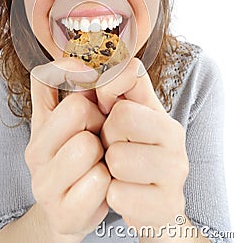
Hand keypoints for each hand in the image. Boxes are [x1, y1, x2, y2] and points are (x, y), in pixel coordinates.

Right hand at [25, 58, 110, 241]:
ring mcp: (44, 185)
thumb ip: (64, 88)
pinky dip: (106, 184)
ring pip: (88, 147)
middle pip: (78, 109)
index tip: (91, 81)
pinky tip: (100, 187)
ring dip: (103, 155)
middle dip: (98, 120)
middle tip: (99, 136)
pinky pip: (98, 184)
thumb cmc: (79, 156)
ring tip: (99, 163)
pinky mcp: (62, 213)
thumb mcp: (69, 119)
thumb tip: (72, 58)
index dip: (80, 80)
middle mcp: (34, 152)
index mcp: (39, 126)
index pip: (53, 79)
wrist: (72, 209)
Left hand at [97, 58, 188, 231]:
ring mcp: (176, 172)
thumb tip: (93, 64)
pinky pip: (119, 196)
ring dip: (109, 169)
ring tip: (120, 171)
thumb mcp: (118, 113)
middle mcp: (175, 138)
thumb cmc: (126, 151)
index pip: (126, 90)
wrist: (145, 202)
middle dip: (107, 138)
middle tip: (113, 147)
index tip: (105, 109)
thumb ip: (109, 85)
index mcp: (160, 112)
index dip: (106, 97)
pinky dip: (114, 196)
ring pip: (118, 161)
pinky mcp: (169, 205)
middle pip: (120, 121)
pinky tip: (125, 193)